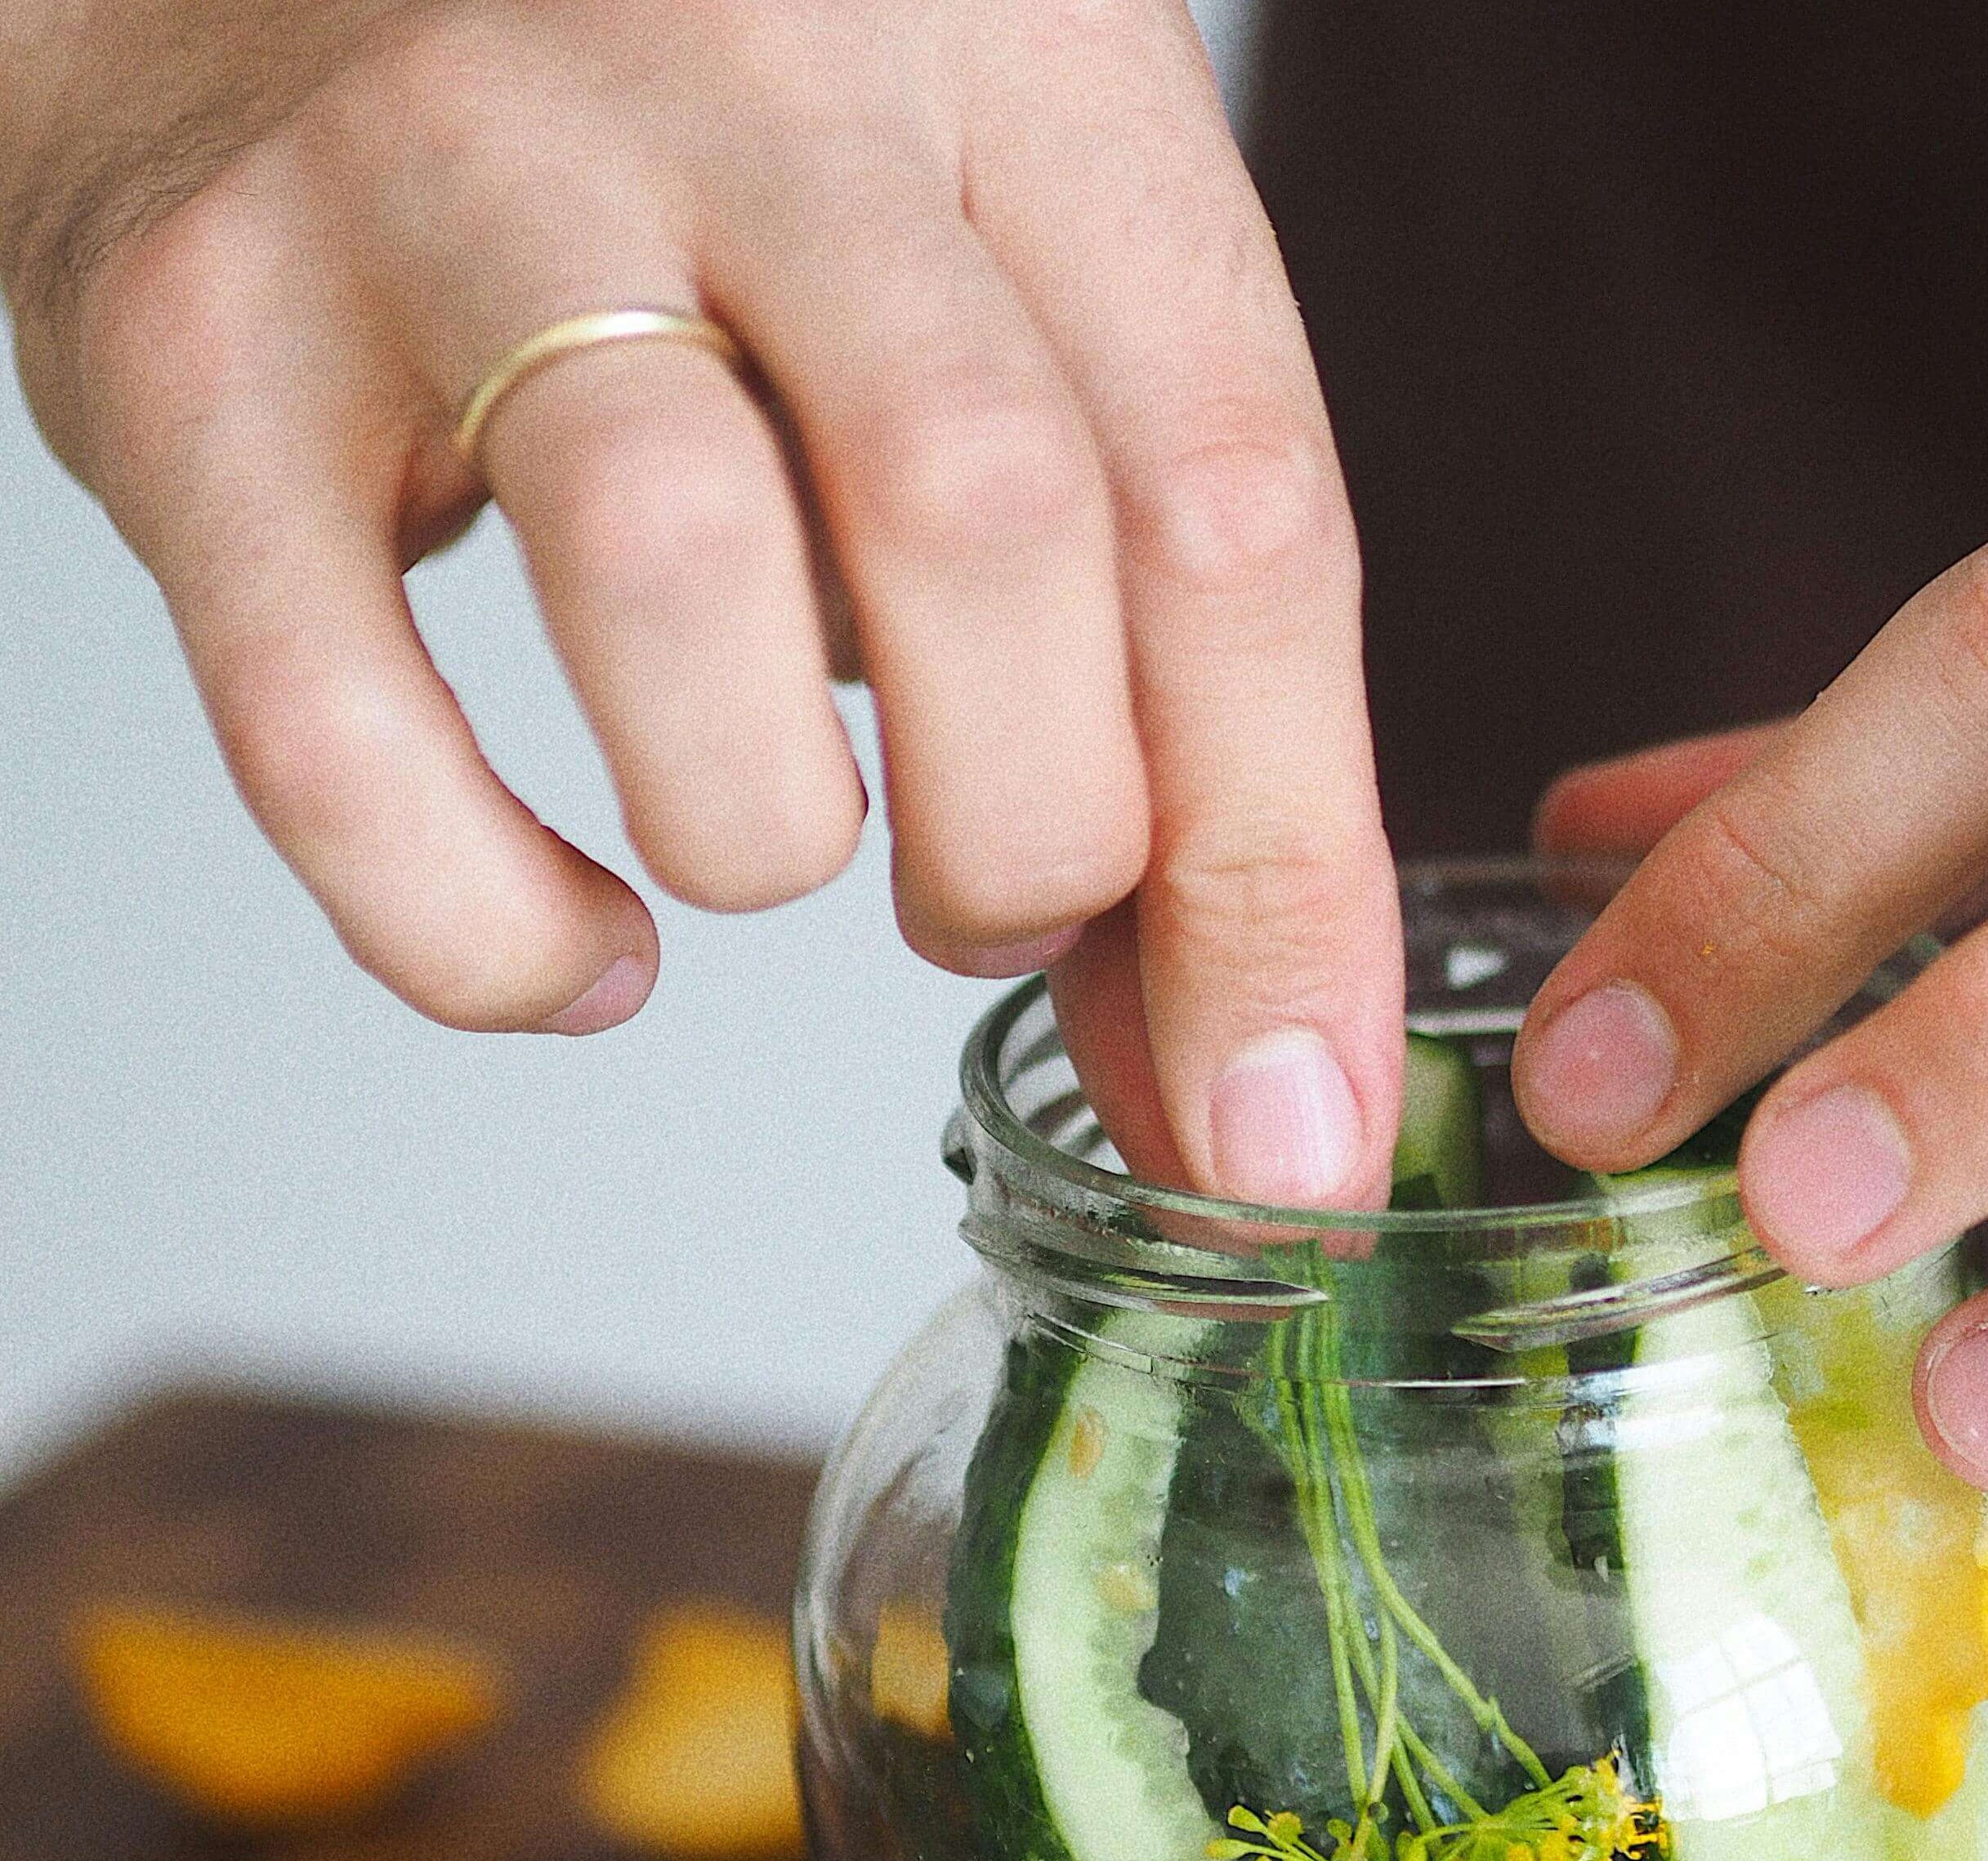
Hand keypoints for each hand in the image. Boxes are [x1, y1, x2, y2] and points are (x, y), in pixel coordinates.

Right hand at [2, 0, 1399, 1203]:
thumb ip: (1139, 672)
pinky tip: (578, 944)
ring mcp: (454, 182)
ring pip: (679, 580)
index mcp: (1020, 59)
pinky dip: (483, 925)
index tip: (1287, 1129)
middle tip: (1001, 902)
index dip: (1283, 877)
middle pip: (988, 523)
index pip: (1234, 503)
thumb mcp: (1009, 318)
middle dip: (1039, 844)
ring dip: (774, 838)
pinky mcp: (200, 338)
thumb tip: (1242, 1088)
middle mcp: (750, 79)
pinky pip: (341, 727)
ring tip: (780, 847)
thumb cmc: (711, 165)